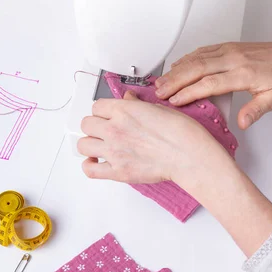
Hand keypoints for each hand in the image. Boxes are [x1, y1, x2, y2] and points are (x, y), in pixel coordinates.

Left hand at [78, 91, 225, 183]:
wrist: (188, 155)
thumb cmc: (180, 132)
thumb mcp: (158, 107)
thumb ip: (137, 104)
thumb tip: (128, 99)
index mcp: (123, 110)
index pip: (97, 106)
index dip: (103, 111)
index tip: (108, 116)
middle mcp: (114, 129)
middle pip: (86, 124)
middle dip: (95, 126)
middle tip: (104, 130)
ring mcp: (113, 151)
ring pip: (83, 145)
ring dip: (90, 144)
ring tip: (99, 146)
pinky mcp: (118, 171)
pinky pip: (90, 169)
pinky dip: (89, 166)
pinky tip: (96, 162)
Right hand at [154, 36, 271, 129]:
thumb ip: (256, 110)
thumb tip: (242, 122)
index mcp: (244, 73)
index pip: (211, 83)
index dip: (190, 92)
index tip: (175, 101)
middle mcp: (233, 59)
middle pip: (197, 68)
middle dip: (175, 80)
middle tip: (159, 92)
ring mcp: (228, 51)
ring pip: (196, 58)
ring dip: (176, 70)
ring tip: (161, 82)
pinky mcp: (226, 47)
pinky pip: (202, 51)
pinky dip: (185, 59)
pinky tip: (175, 67)